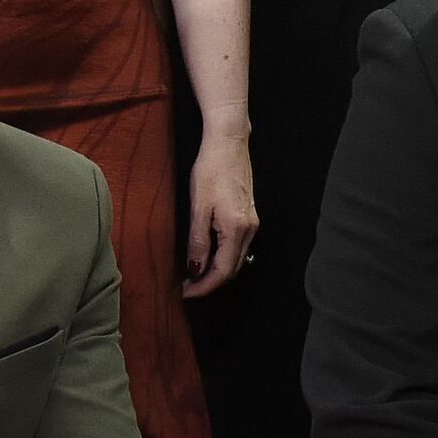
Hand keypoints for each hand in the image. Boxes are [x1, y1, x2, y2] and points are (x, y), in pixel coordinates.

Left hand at [180, 124, 257, 299]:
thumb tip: (195, 269)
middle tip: (186, 287)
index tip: (185, 293)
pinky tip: (207, 255)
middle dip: (210, 282)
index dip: (204, 286)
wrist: (229, 143)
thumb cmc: (211, 170)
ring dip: (216, 271)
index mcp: (237, 229)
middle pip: (233, 269)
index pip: (223, 271)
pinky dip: (223, 257)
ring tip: (193, 274)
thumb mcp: (198, 207)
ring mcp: (252, 223)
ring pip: (236, 259)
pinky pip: (238, 247)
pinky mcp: (250, 216)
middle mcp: (249, 230)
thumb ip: (198, 242)